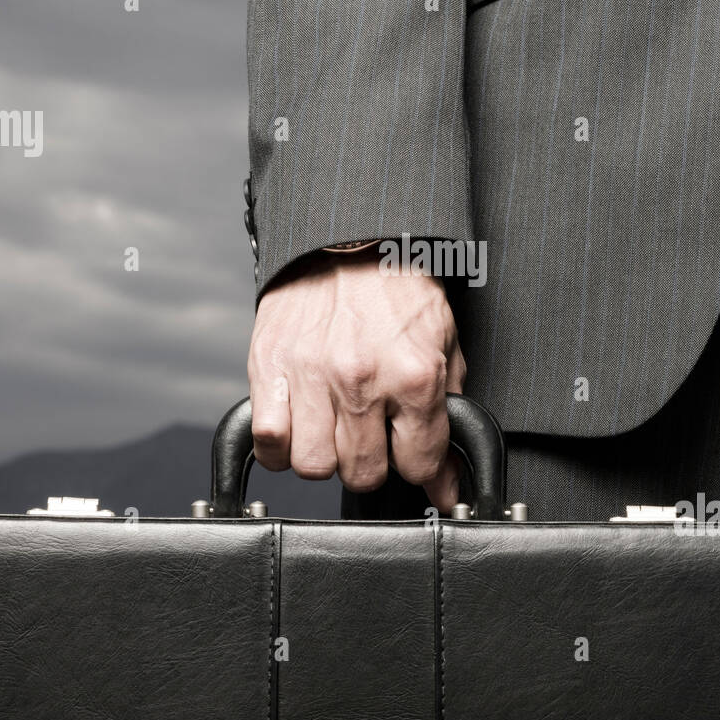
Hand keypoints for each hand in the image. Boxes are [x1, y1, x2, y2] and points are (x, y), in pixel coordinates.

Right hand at [247, 245, 466, 510]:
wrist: (351, 237)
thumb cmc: (399, 289)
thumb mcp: (444, 346)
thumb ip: (448, 415)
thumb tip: (446, 481)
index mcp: (414, 376)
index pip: (418, 465)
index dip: (419, 466)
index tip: (411, 455)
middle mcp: (362, 380)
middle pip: (363, 473)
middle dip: (371, 462)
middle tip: (372, 436)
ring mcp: (312, 376)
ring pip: (314, 466)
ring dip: (326, 456)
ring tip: (334, 430)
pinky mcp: (271, 367)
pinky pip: (270, 441)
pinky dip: (281, 448)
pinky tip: (298, 429)